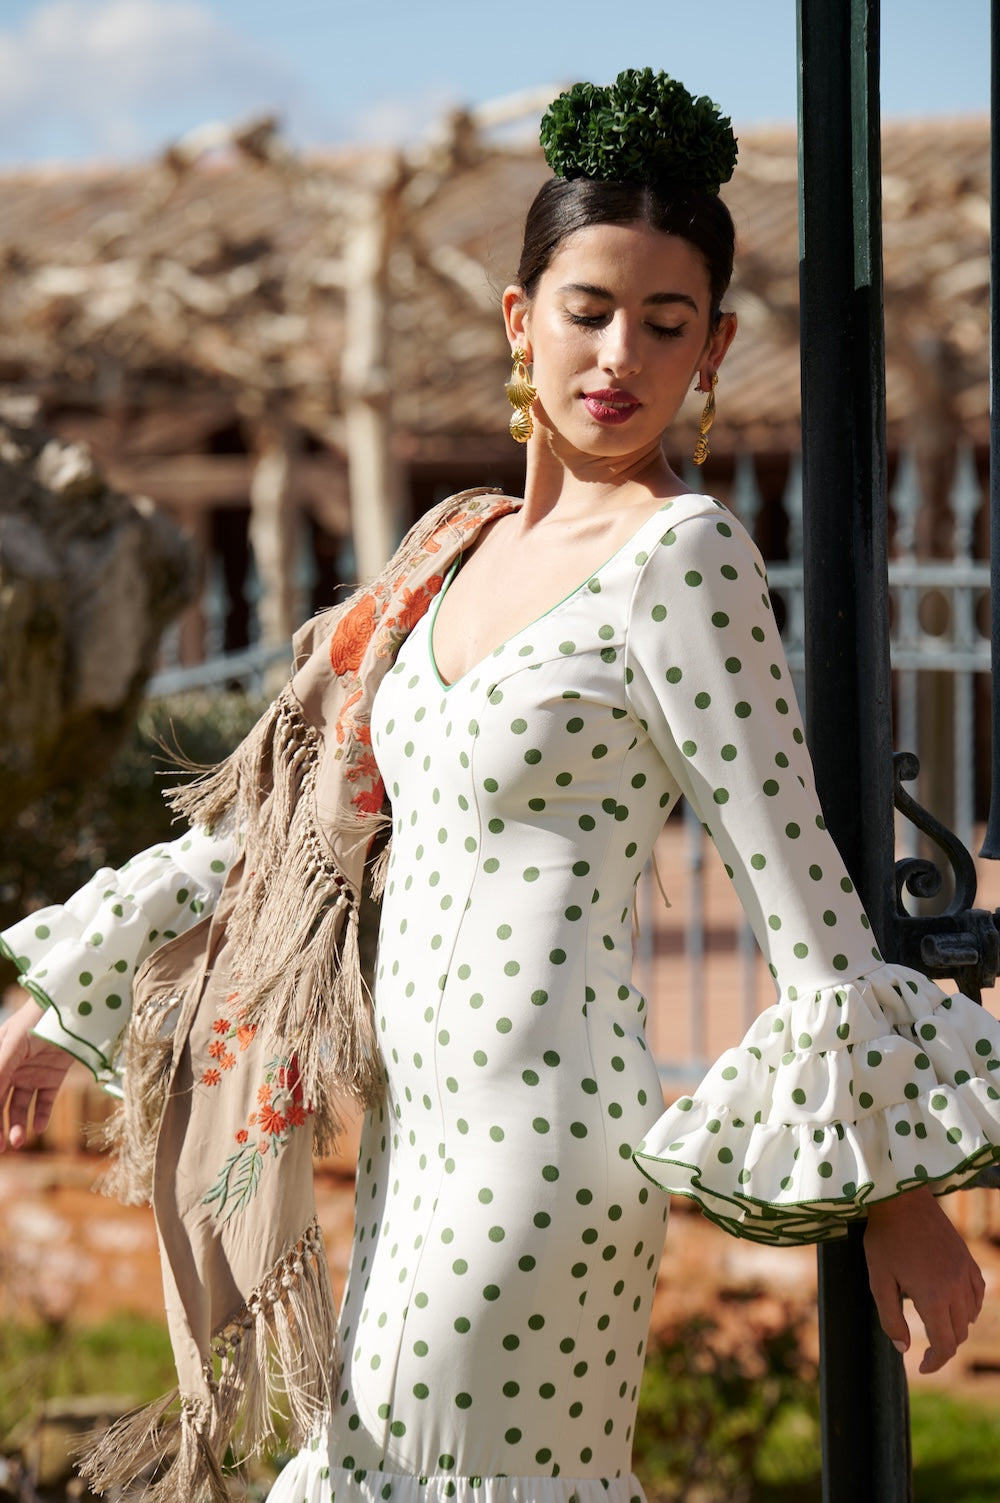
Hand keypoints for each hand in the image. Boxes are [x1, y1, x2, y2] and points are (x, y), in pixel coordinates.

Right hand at [0, 999, 74, 1149]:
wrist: (74, 1007)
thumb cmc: (37, 1018)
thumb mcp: (12, 1043)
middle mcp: (11, 1068)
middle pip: (1, 1103)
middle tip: (1, 1148)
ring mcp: (32, 1073)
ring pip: (21, 1106)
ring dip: (18, 1125)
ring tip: (21, 1140)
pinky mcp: (53, 1076)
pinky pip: (44, 1101)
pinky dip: (41, 1115)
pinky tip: (39, 1127)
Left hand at [864, 1184, 984, 1372]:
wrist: (901, 1199)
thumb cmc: (884, 1238)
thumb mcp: (878, 1280)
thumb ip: (890, 1318)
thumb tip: (903, 1349)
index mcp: (932, 1296)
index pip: (945, 1345)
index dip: (936, 1363)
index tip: (923, 1367)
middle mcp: (955, 1287)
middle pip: (958, 1333)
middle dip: (943, 1346)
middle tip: (926, 1349)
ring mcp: (964, 1271)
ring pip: (970, 1315)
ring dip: (956, 1327)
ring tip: (936, 1326)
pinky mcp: (967, 1259)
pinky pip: (978, 1293)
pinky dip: (970, 1306)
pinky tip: (955, 1305)